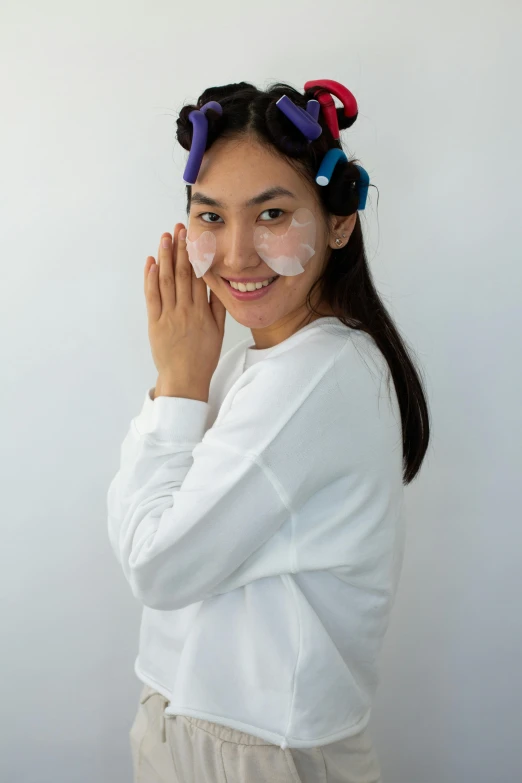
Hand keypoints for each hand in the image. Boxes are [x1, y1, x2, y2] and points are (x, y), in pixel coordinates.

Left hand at [144, 224, 225, 400]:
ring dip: (165, 257)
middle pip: (182, 273)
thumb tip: (217, 282)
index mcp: (203, 311)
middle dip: (179, 248)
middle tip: (178, 228)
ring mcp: (169, 316)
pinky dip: (150, 278)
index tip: (193, 236)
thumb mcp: (218, 331)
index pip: (198, 275)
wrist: (185, 379)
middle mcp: (186, 310)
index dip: (195, 254)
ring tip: (165, 237)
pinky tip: (151, 262)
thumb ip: (217, 306)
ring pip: (166, 280)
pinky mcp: (155, 323)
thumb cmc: (203, 356)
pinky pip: (152, 296)